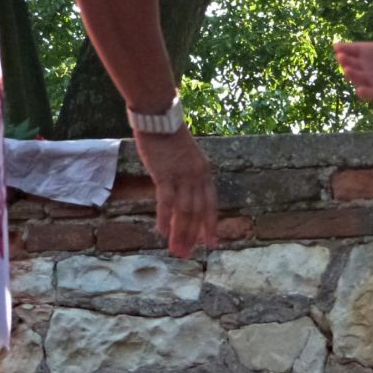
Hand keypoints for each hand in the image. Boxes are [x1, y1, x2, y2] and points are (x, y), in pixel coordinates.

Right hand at [134, 128, 217, 256]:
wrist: (160, 118)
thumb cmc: (169, 136)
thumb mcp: (186, 157)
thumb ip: (188, 175)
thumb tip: (182, 194)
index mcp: (204, 172)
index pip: (210, 204)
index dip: (210, 225)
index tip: (211, 243)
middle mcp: (197, 176)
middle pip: (198, 212)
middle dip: (194, 235)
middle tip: (188, 254)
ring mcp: (182, 176)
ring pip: (184, 211)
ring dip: (181, 233)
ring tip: (177, 251)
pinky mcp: (165, 174)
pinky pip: (166, 201)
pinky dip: (165, 218)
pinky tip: (163, 232)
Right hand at [333, 6, 372, 101]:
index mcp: (361, 53)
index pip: (349, 49)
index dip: (343, 48)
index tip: (337, 46)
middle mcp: (360, 66)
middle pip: (350, 63)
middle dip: (345, 60)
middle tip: (341, 56)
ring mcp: (366, 80)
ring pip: (356, 77)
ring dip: (351, 74)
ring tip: (347, 69)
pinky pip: (367, 93)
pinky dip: (364, 92)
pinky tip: (360, 90)